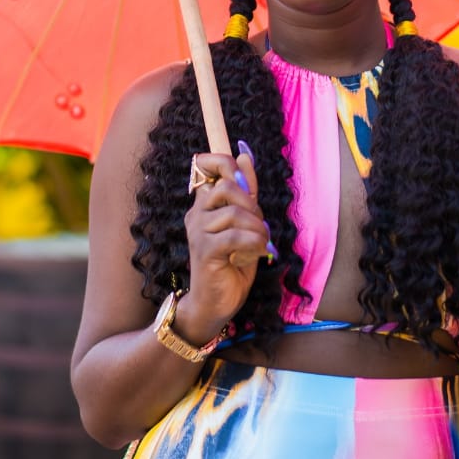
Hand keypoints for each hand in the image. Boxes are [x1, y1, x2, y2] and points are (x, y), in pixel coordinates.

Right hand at [179, 148, 270, 333]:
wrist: (217, 303)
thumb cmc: (232, 264)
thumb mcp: (245, 224)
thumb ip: (246, 192)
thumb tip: (245, 155)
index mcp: (204, 205)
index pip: (205, 164)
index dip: (224, 162)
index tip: (241, 180)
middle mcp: (196, 214)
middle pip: (227, 186)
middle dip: (253, 205)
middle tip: (259, 227)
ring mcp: (198, 231)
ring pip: (235, 212)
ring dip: (258, 229)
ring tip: (262, 244)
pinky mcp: (204, 250)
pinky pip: (235, 235)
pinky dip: (255, 243)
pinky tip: (259, 253)